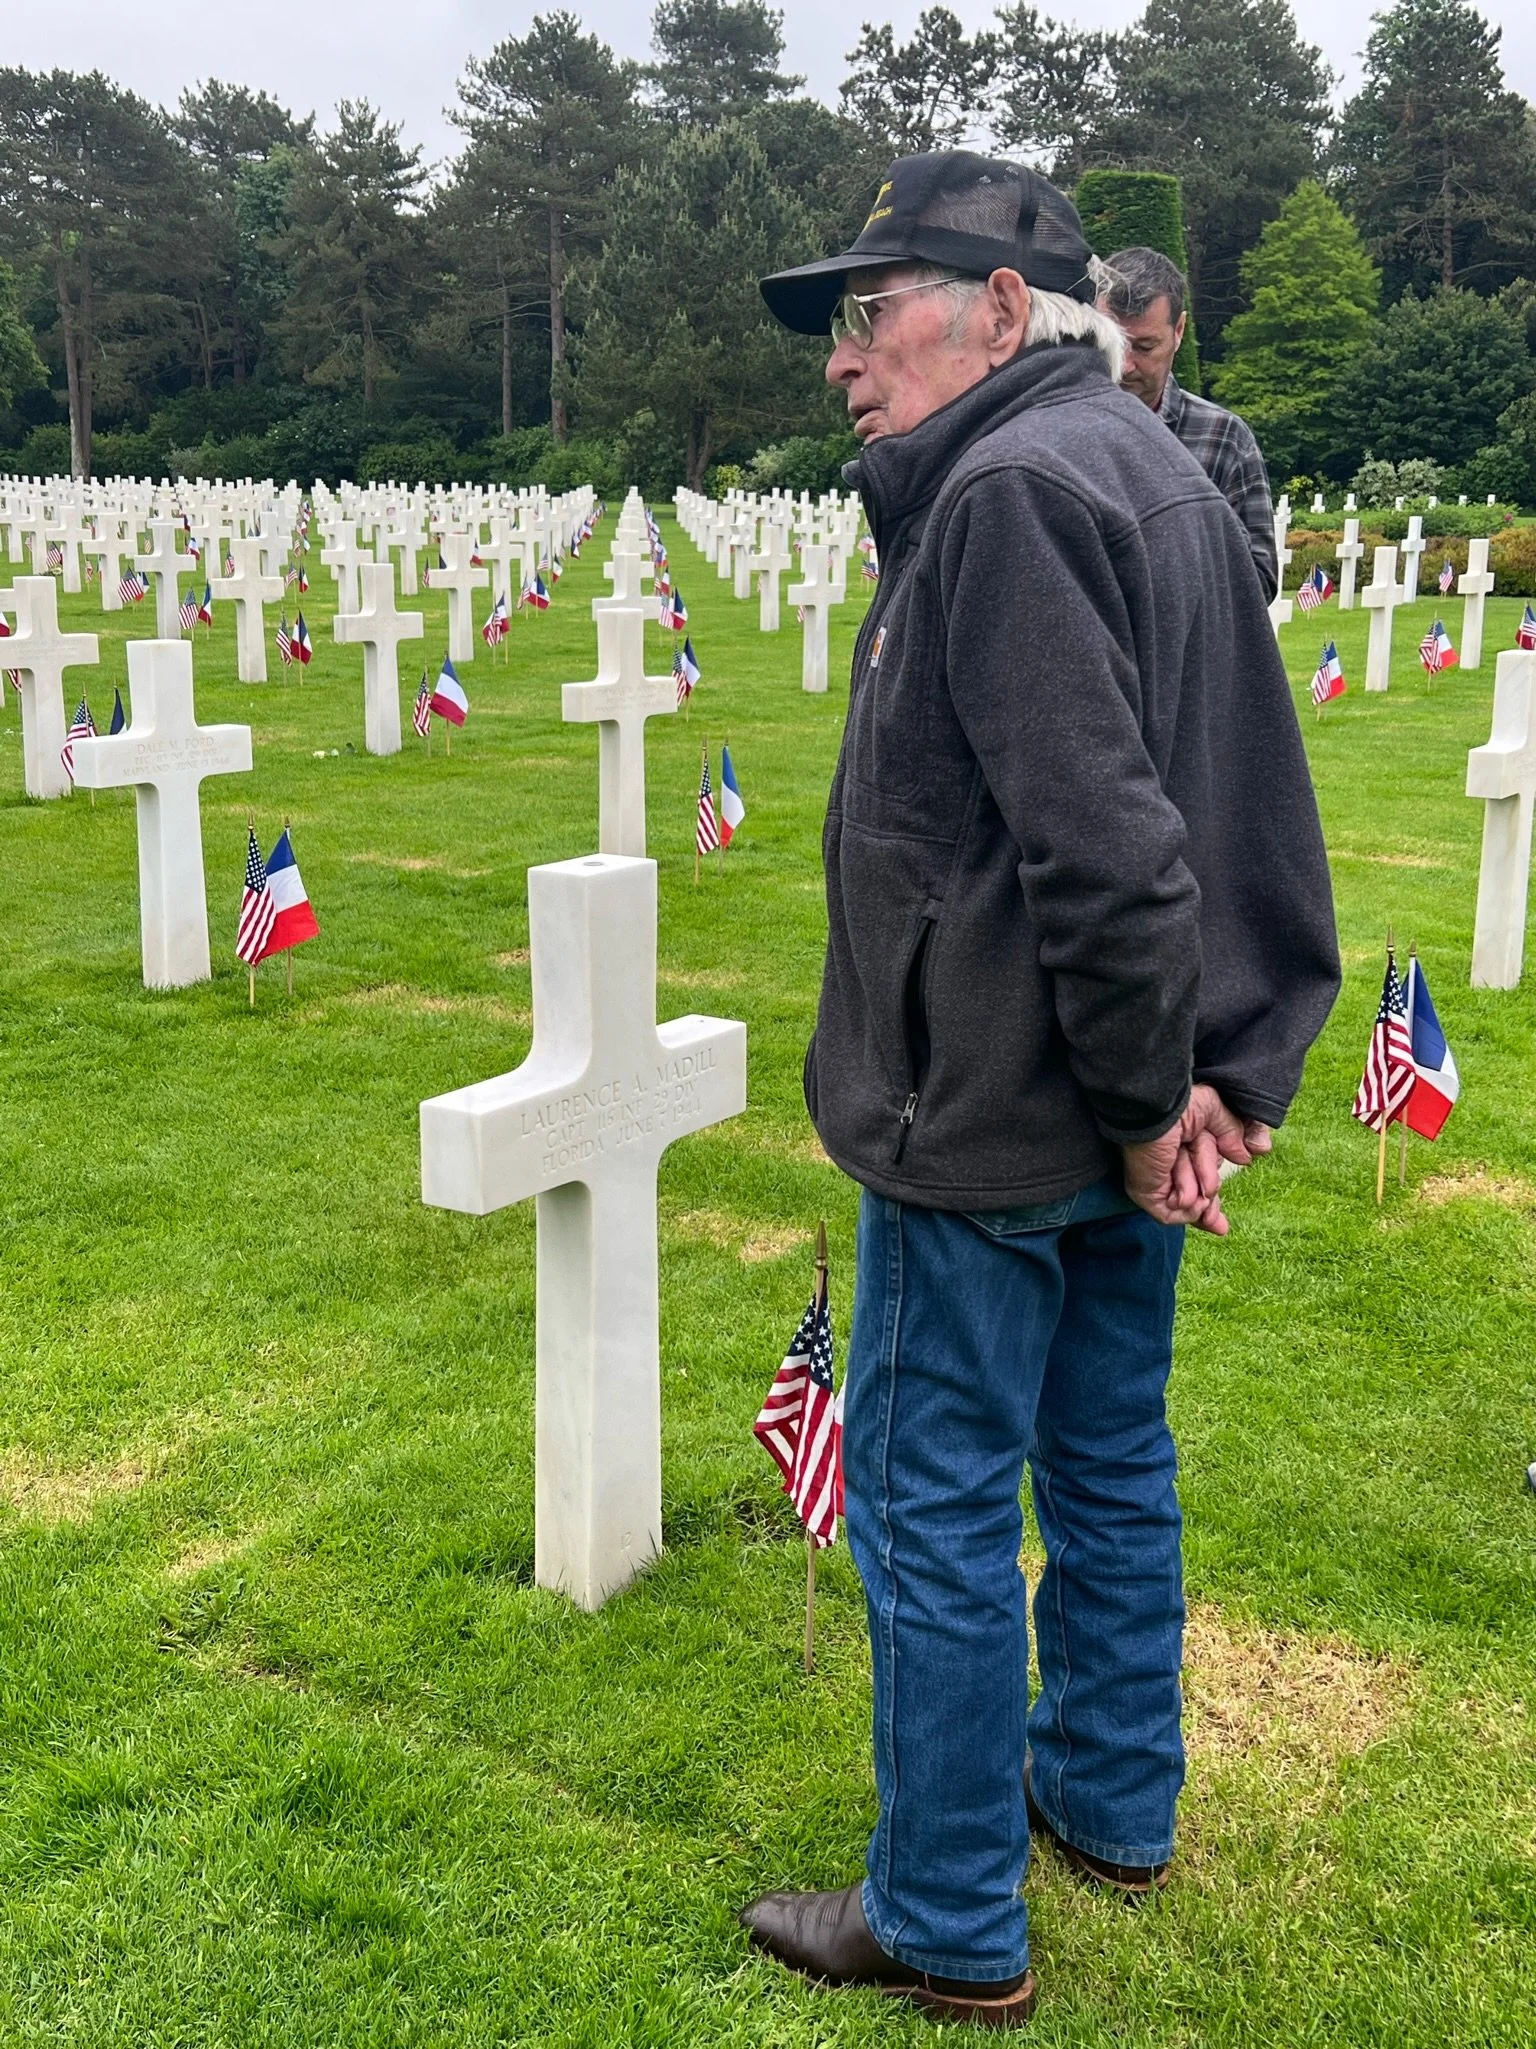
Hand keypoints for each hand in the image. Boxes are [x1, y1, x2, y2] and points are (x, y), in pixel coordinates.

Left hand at [1123, 1085, 1261, 1235]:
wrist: (1159, 1113)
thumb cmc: (1180, 1105)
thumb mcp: (1214, 1112)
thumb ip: (1231, 1133)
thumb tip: (1245, 1158)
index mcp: (1178, 1147)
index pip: (1196, 1178)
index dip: (1210, 1195)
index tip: (1222, 1220)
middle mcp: (1165, 1166)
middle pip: (1192, 1200)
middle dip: (1208, 1210)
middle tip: (1220, 1226)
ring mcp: (1154, 1181)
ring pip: (1189, 1204)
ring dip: (1201, 1189)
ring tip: (1194, 1169)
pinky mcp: (1145, 1192)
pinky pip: (1173, 1213)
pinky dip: (1188, 1204)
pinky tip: (1189, 1191)